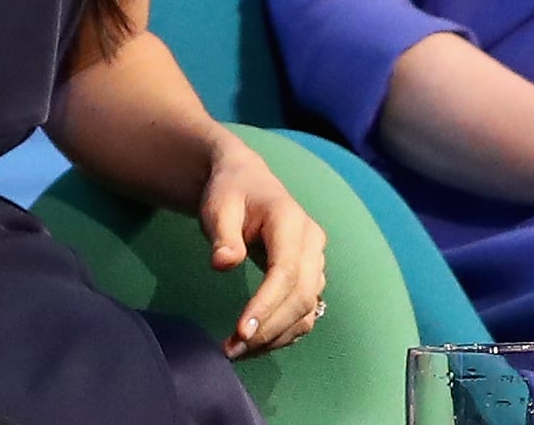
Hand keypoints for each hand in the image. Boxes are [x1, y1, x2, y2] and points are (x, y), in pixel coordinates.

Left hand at [198, 135, 326, 359]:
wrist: (246, 181)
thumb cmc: (230, 192)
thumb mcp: (218, 206)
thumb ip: (222, 233)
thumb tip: (223, 264)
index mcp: (290, 220)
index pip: (285, 271)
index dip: (266, 305)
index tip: (241, 331)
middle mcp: (311, 242)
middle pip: (300, 296)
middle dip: (268, 328)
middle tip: (231, 350)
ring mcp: (314, 261)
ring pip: (306, 309)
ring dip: (275, 336)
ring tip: (237, 352)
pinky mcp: (310, 277)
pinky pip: (305, 313)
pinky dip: (283, 333)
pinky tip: (256, 344)